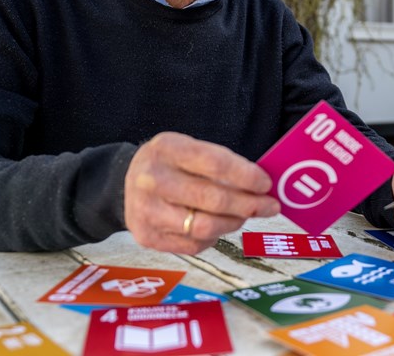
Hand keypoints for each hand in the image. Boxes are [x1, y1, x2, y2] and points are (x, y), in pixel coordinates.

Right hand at [124, 132, 280, 253]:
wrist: (124, 182)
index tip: (266, 184)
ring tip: (244, 215)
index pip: (215, 163)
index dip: (246, 176)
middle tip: (269, 206)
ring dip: (233, 223)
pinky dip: (214, 237)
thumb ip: (221, 163)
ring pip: (205, 227)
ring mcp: (146, 210)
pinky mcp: (147, 236)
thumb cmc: (169, 164)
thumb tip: (261, 186)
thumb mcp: (188, 148)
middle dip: (248, 204)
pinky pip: (193, 244)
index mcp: (166, 149)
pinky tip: (218, 226)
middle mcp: (151, 180)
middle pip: (212, 199)